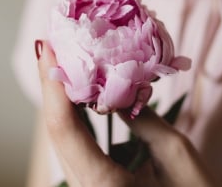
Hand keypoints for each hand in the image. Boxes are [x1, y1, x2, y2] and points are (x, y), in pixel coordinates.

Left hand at [36, 40, 221, 186]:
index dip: (54, 84)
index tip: (48, 48)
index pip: (65, 128)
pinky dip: (76, 118)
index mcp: (102, 185)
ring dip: (62, 100)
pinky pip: (79, 148)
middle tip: (53, 47)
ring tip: (64, 62)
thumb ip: (141, 117)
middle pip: (58, 132)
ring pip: (65, 139)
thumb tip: (119, 84)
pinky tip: (79, 94)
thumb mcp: (174, 151)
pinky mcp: (96, 185)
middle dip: (54, 86)